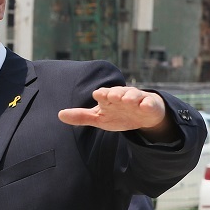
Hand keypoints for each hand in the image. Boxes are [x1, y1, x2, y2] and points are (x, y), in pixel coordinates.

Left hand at [58, 87, 174, 140]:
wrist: (143, 116)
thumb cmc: (119, 114)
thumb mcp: (99, 117)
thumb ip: (81, 116)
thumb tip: (59, 115)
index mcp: (109, 98)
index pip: (104, 94)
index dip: (102, 94)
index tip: (98, 95)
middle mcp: (122, 96)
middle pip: (118, 92)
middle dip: (116, 93)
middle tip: (113, 96)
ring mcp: (136, 99)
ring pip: (133, 95)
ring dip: (130, 96)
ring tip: (127, 100)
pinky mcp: (149, 105)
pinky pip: (148, 103)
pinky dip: (147, 103)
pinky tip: (144, 106)